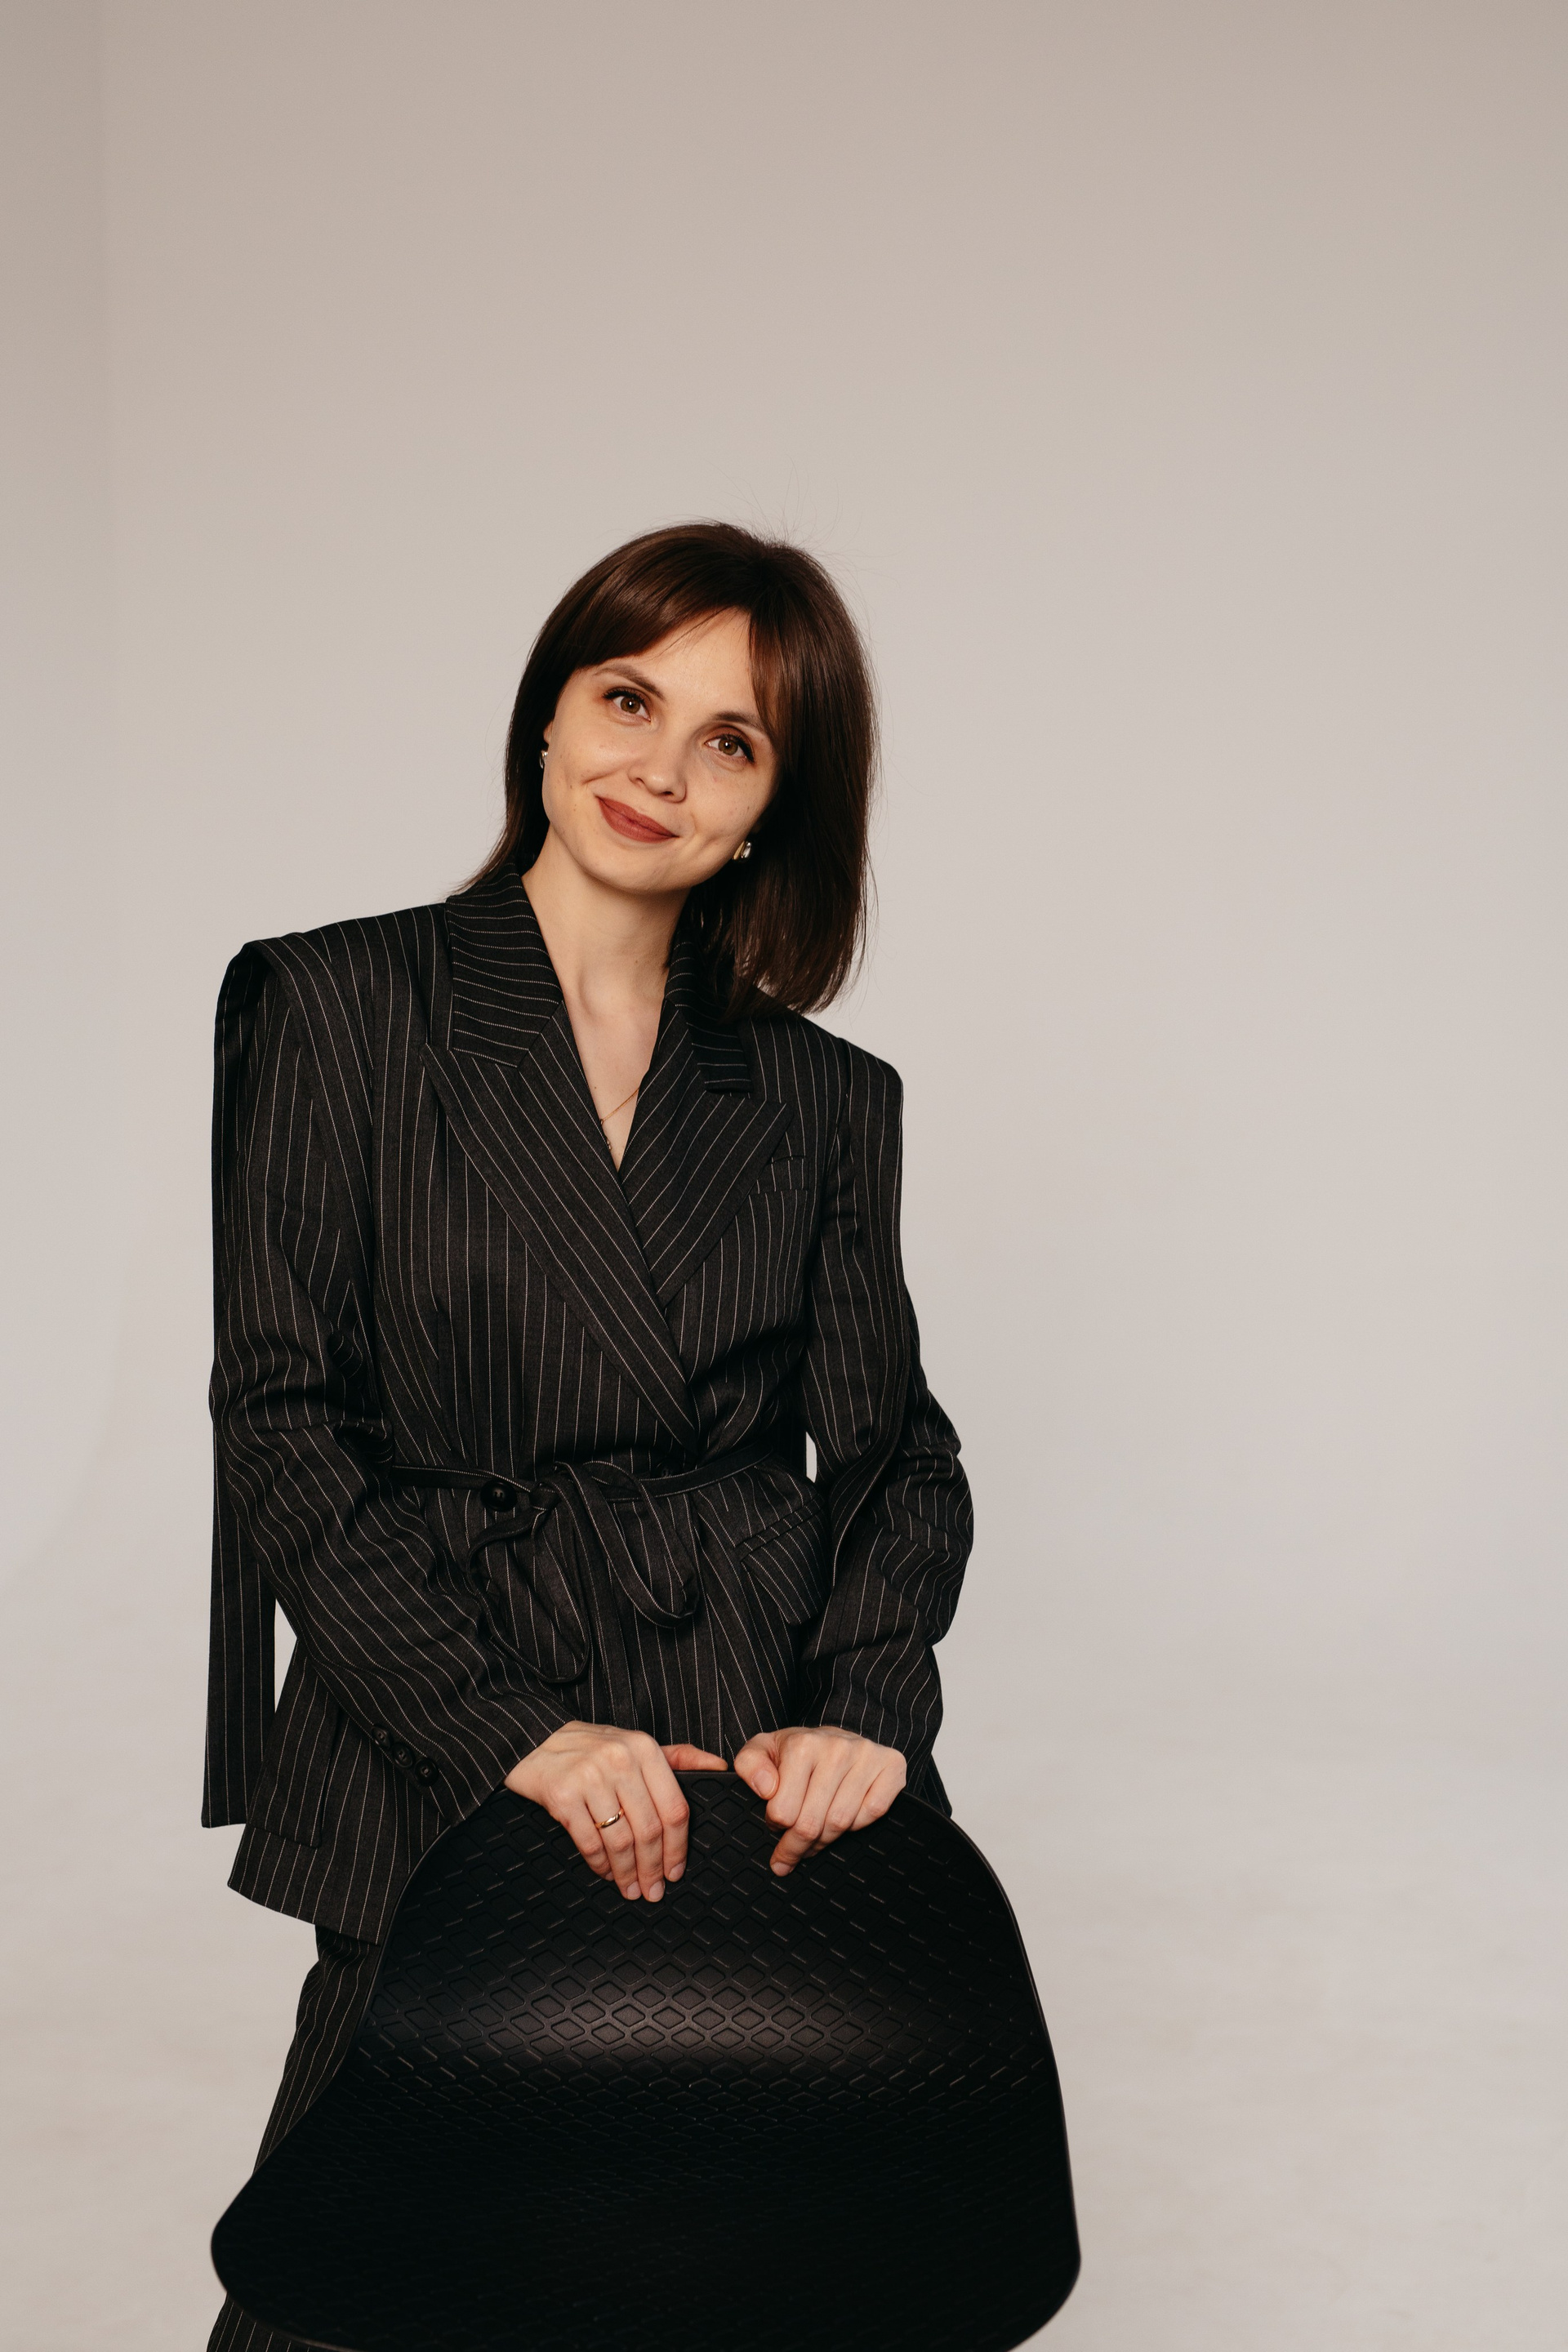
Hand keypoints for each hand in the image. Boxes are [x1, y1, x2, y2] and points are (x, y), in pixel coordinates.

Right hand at [505, 1722, 726, 1899]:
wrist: (534, 1740)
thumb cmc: (590, 1748)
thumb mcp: (635, 1744)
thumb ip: (678, 1756)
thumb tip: (719, 1766)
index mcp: (645, 1748)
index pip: (673, 1807)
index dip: (678, 1847)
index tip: (676, 1871)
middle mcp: (620, 1760)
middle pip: (649, 1829)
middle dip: (653, 1868)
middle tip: (653, 1891)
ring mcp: (590, 1776)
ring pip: (620, 1839)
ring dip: (627, 1872)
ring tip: (630, 1889)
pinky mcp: (563, 1794)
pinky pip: (589, 1842)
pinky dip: (600, 1864)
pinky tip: (605, 1873)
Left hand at [733, 1726, 905, 1875]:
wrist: (834, 1736)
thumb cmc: (796, 1750)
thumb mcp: (762, 1750)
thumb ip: (749, 1766)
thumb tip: (767, 1789)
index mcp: (802, 1744)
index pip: (784, 1811)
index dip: (775, 1826)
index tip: (774, 1827)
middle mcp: (837, 1747)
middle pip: (813, 1823)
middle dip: (797, 1846)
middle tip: (789, 1854)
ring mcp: (867, 1756)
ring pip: (841, 1823)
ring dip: (824, 1840)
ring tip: (813, 1840)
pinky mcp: (892, 1766)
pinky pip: (872, 1814)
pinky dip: (857, 1825)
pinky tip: (843, 1821)